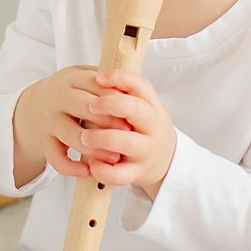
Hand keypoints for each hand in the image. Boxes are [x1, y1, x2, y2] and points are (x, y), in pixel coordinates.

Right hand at [13, 65, 134, 185]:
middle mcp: (58, 98)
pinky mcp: (44, 142)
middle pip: (84, 107)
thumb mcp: (84, 77)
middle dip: (108, 120)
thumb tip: (133, 91)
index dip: (115, 97)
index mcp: (71, 78)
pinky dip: (70, 167)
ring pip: (72, 135)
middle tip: (128, 131)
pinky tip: (87, 171)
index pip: (95, 84)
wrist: (35, 106)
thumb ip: (106, 80)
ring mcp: (50, 121)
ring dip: (95, 148)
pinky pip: (55, 157)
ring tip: (115, 157)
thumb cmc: (70, 92)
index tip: (132, 109)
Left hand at [77, 67, 177, 201]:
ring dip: (102, 138)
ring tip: (84, 136)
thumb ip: (124, 91)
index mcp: (152, 106)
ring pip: (126, 142)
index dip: (120, 78)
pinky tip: (92, 164)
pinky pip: (119, 174)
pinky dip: (103, 170)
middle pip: (135, 110)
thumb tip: (98, 76)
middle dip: (111, 105)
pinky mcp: (137, 173)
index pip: (141, 85)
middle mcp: (152, 127)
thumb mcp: (143, 105)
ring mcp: (146, 151)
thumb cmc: (144, 126)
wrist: (166, 159)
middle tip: (89, 106)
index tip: (99, 77)